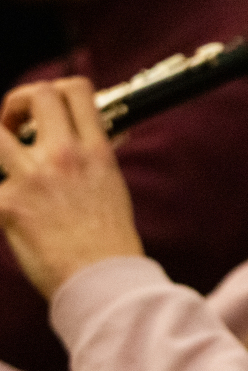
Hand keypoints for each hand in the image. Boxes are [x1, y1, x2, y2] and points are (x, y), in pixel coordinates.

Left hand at [0, 77, 143, 299]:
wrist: (103, 281)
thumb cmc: (111, 244)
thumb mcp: (114, 190)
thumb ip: (97, 160)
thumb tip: (97, 141)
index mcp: (96, 152)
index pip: (76, 90)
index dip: (55, 89)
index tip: (47, 110)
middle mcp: (65, 157)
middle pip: (36, 96)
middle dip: (19, 104)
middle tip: (15, 128)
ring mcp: (33, 178)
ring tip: (3, 157)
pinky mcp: (8, 205)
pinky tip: (7, 210)